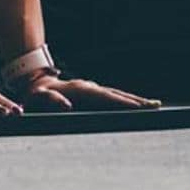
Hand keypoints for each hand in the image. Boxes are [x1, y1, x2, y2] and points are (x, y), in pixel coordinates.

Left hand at [14, 72, 160, 111]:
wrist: (34, 82)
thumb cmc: (36, 95)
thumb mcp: (39, 97)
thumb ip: (51, 101)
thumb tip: (66, 106)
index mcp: (79, 90)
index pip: (105, 97)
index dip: (121, 102)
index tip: (138, 107)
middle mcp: (89, 87)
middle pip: (116, 94)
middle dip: (136, 100)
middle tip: (155, 106)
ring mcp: (91, 88)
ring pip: (116, 94)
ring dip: (134, 100)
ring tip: (153, 105)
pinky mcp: (91, 92)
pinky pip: (111, 96)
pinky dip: (125, 100)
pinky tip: (136, 105)